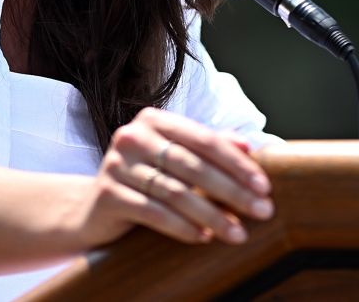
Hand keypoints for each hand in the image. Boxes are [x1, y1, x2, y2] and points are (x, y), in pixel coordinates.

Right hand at [72, 107, 273, 247]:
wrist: (94, 209)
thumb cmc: (144, 180)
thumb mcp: (175, 159)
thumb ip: (208, 147)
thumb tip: (248, 144)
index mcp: (153, 119)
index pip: (204, 139)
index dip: (237, 162)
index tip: (264, 186)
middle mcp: (132, 136)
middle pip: (193, 165)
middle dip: (233, 191)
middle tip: (262, 211)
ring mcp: (116, 164)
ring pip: (176, 192)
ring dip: (212, 215)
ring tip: (238, 233)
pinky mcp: (107, 194)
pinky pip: (153, 213)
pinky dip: (182, 227)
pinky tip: (204, 238)